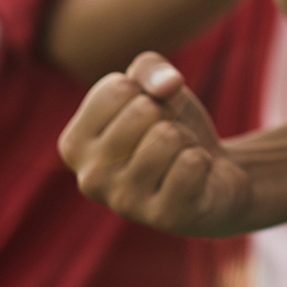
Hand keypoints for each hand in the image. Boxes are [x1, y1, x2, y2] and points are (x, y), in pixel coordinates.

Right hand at [58, 52, 251, 235]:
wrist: (212, 173)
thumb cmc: (171, 126)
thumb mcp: (154, 87)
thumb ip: (150, 68)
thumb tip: (167, 85)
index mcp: (74, 145)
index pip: (116, 89)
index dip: (146, 92)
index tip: (149, 114)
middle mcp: (90, 179)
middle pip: (142, 111)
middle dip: (168, 115)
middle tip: (169, 137)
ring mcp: (124, 203)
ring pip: (167, 137)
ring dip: (185, 139)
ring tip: (179, 157)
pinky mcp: (164, 218)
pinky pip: (191, 163)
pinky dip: (201, 160)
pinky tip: (193, 177)